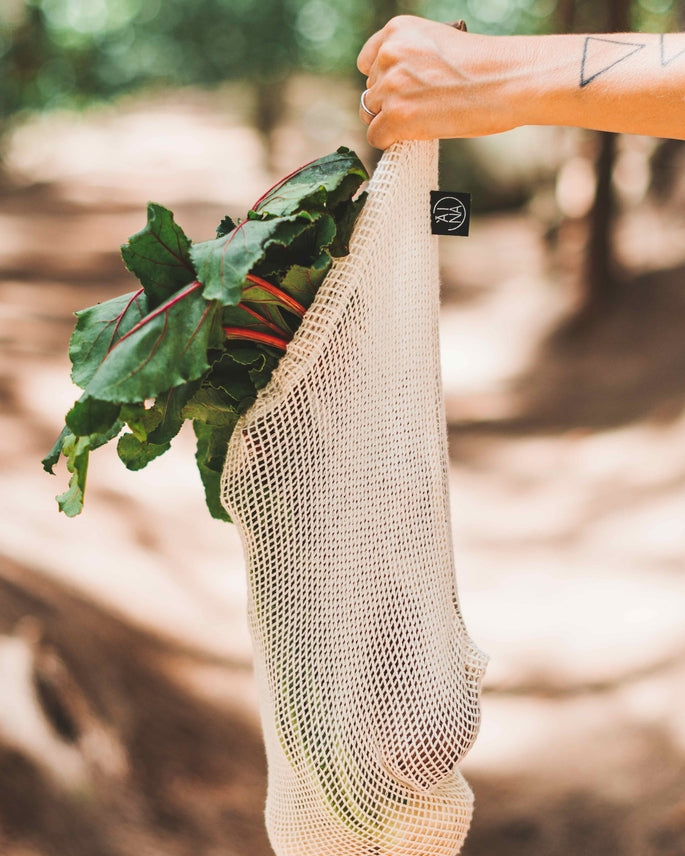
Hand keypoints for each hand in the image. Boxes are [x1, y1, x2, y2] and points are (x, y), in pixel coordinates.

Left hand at [357, 16, 520, 148]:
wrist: (506, 81)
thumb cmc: (483, 67)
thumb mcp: (439, 46)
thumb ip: (410, 60)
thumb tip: (391, 90)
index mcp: (398, 30)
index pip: (367, 63)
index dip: (383, 81)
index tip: (403, 90)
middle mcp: (389, 54)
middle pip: (370, 92)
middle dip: (390, 103)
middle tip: (422, 109)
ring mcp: (391, 86)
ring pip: (370, 116)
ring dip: (391, 123)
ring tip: (422, 122)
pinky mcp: (397, 116)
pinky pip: (376, 137)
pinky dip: (391, 141)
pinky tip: (415, 137)